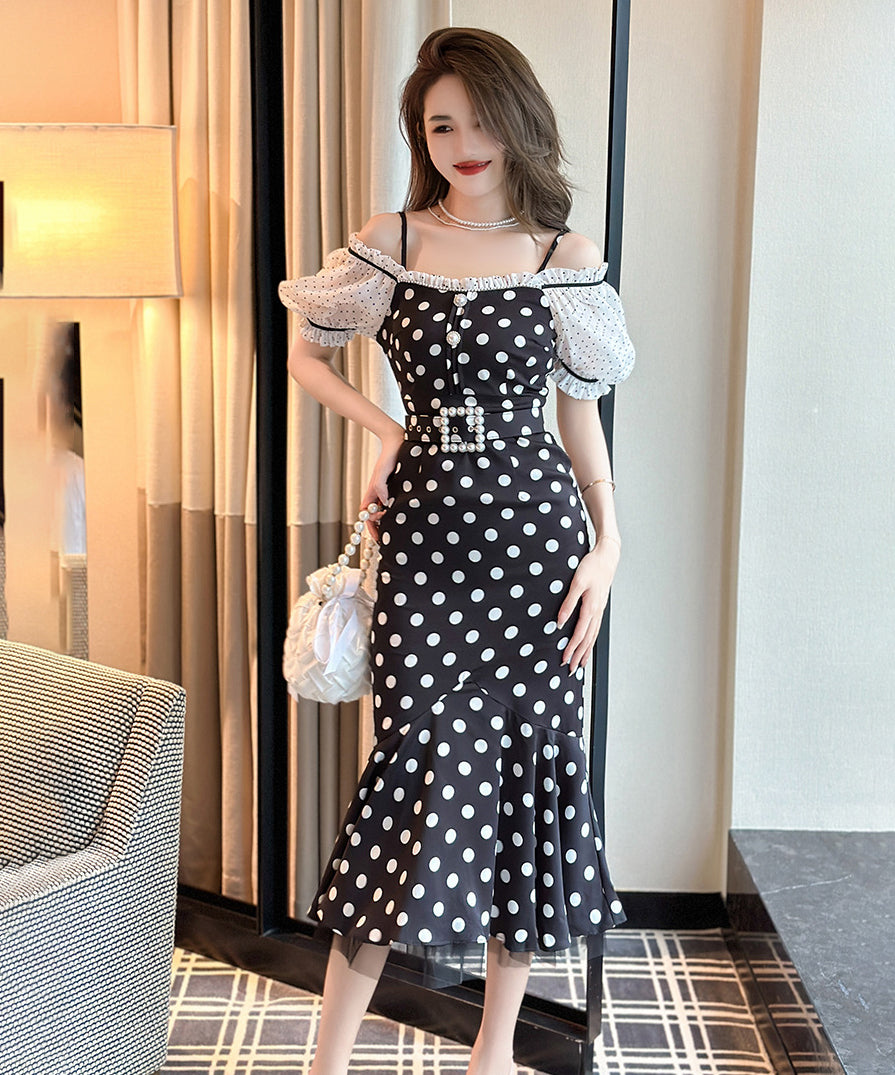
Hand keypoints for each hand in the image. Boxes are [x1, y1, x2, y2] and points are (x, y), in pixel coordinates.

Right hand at [360, 427, 403, 540]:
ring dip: (389, 521)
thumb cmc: (389, 456)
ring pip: (386, 511)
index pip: (367, 514)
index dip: (370, 526)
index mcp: (372, 492)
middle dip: (379, 528)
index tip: (379, 533)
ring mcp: (389, 492)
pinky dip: (397, 511)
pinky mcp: (399, 488)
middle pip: (375, 516)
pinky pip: (396, 503)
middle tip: (386, 539)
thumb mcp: (382, 472)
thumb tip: (384, 503)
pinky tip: (405, 516)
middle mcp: (380, 494)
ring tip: (396, 531)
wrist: (399, 442)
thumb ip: (380, 487)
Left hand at [556, 537, 620, 672]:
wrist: (607, 556)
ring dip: (586, 651)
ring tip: (581, 663)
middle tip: (572, 669)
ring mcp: (600, 610)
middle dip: (579, 656)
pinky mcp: (599, 606)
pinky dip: (591, 640)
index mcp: (591, 607)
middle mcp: (597, 612)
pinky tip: (588, 644)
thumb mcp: (577, 582)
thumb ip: (568, 603)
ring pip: (593, 636)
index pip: (579, 634)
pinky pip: (595, 628)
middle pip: (587, 639)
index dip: (571, 648)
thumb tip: (559, 622)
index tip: (564, 659)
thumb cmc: (592, 566)